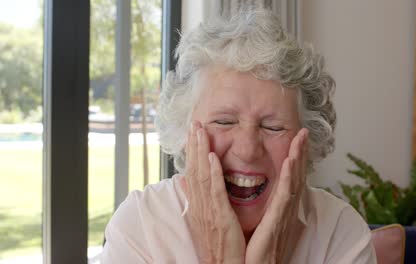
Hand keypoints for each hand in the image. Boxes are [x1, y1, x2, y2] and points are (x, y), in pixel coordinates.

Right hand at [181, 121, 245, 263]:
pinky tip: (211, 157)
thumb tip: (184, 182)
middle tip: (194, 123)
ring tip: (200, 130)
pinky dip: (212, 174)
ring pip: (201, 176)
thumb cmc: (218, 246)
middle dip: (194, 145)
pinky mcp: (220, 219)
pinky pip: (215, 193)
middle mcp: (200, 206)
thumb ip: (198, 199)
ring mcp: (208, 212)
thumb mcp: (205, 220)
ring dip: (200, 152)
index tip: (193, 132)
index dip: (193, 152)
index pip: (193, 173)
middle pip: (194, 170)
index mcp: (199, 206)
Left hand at [245, 128, 308, 263]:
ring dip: (298, 158)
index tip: (296, 141)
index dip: (295, 159)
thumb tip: (259, 198)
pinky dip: (289, 178)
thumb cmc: (258, 254)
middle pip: (296, 176)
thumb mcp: (263, 227)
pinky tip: (291, 162)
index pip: (290, 179)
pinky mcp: (277, 223)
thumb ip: (265, 211)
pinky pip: (284, 197)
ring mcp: (284, 216)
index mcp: (281, 210)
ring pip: (294, 181)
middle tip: (303, 132)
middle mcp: (286, 211)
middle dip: (301, 153)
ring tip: (301, 138)